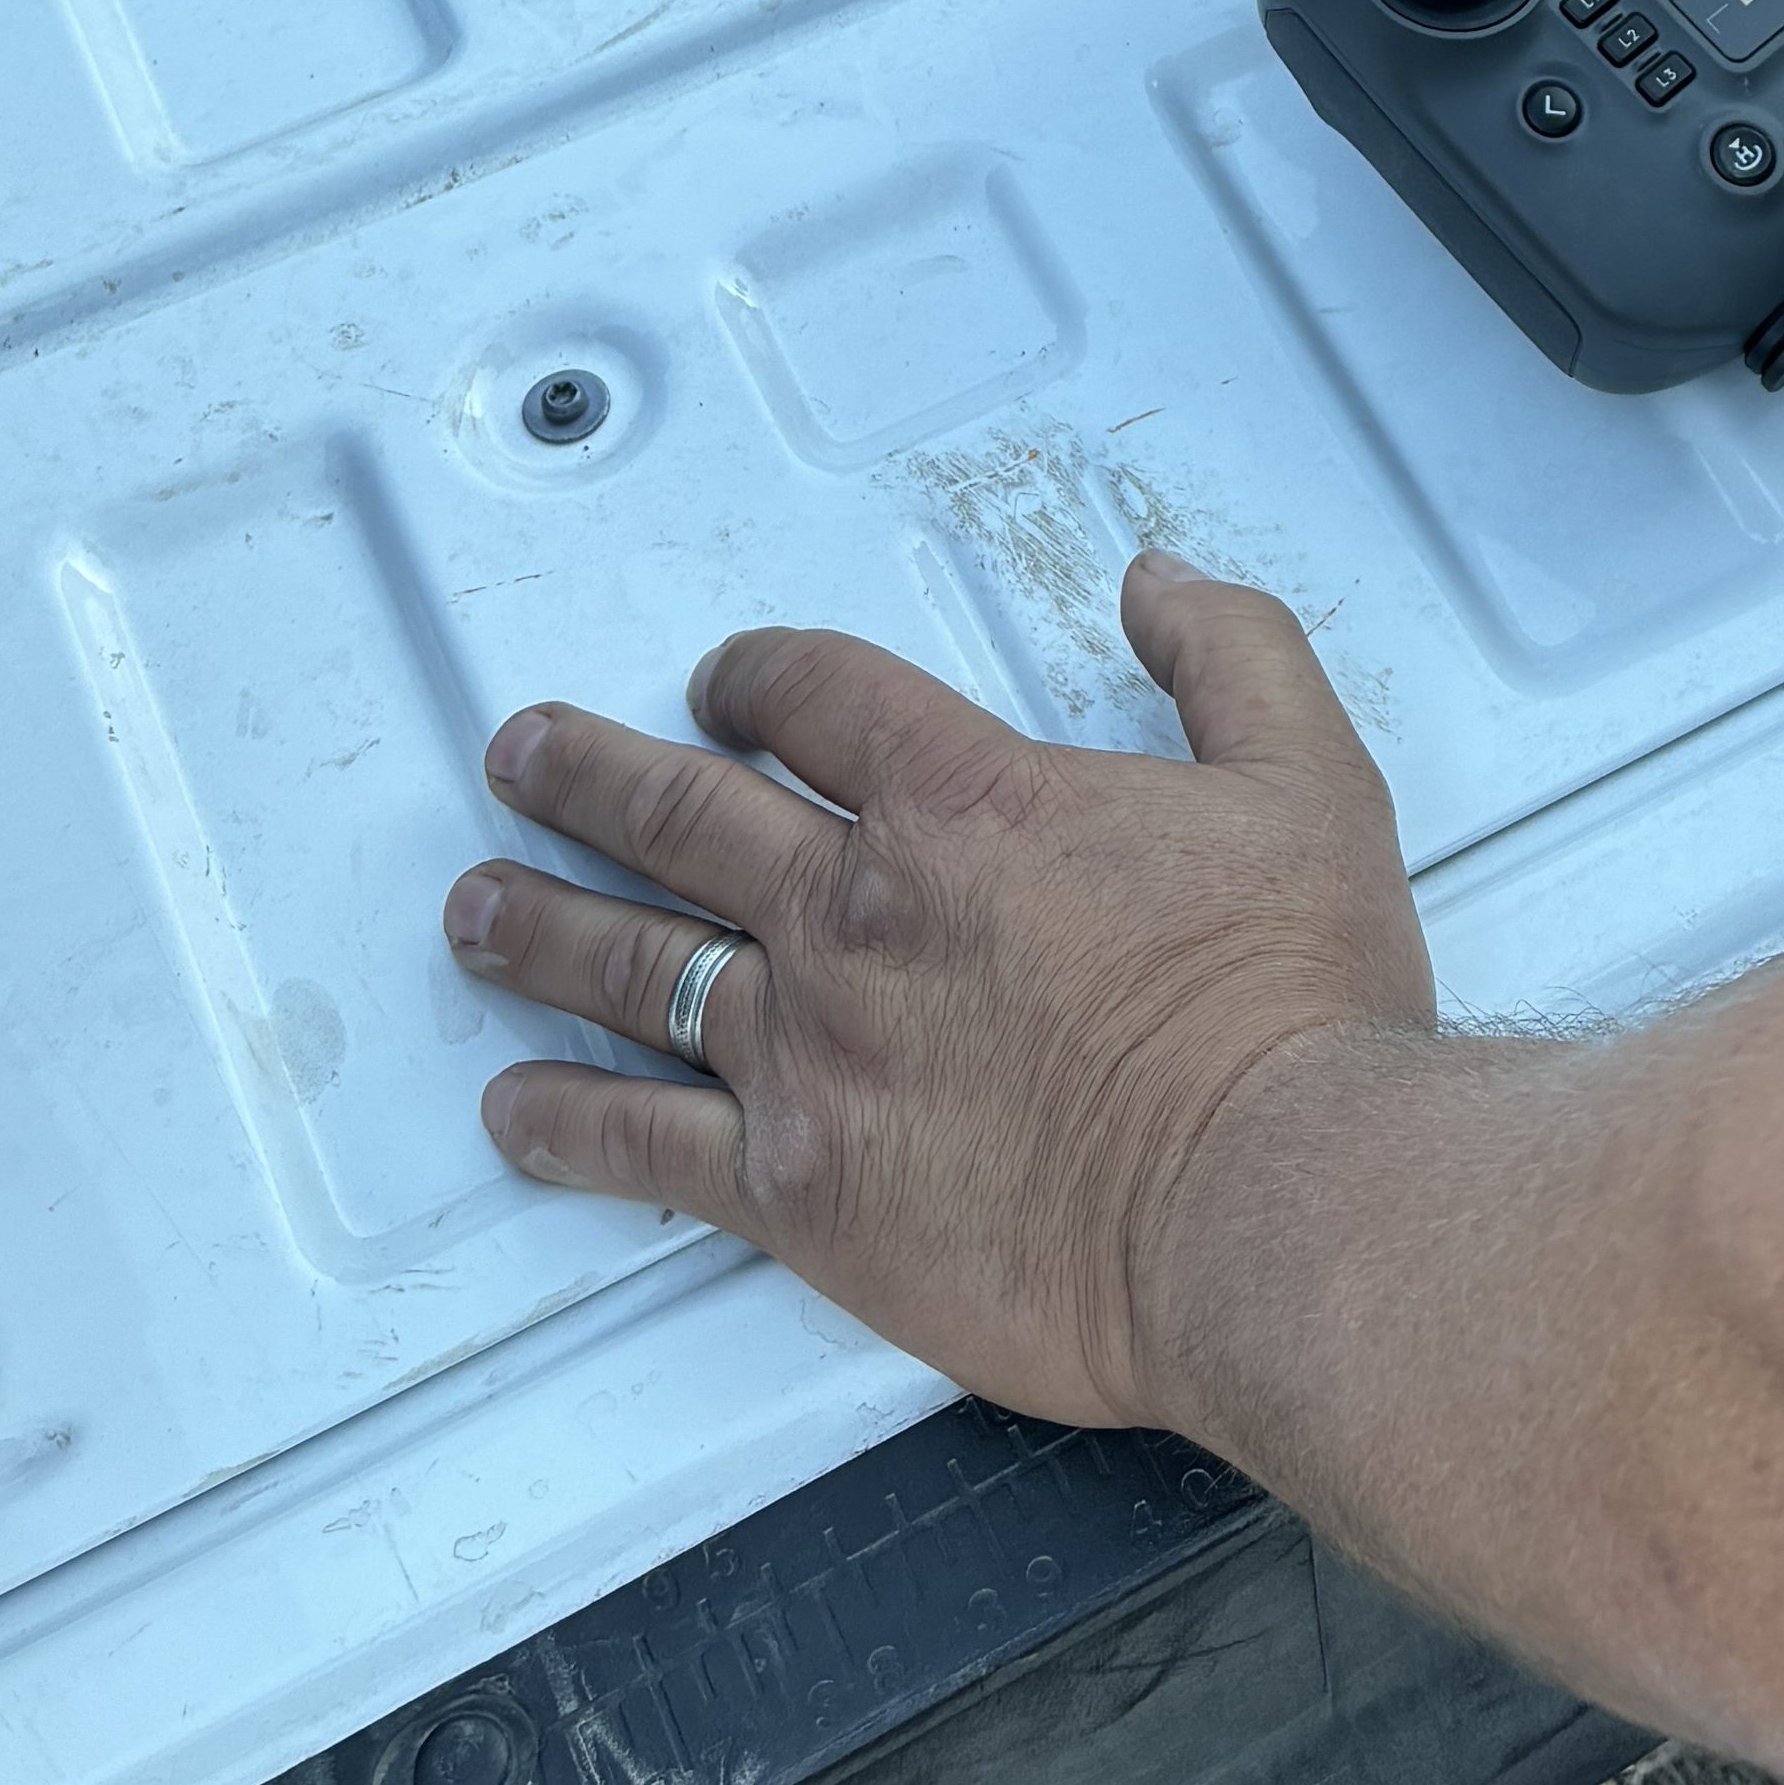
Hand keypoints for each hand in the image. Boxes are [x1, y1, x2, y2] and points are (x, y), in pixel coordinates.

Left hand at [442, 556, 1432, 1430]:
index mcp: (968, 804)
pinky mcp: (800, 1190)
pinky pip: (643, 1145)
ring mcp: (815, 1052)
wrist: (1265, 1200)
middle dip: (588, 774)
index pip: (818, 699)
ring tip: (477, 907)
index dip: (755, 677)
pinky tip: (520, 1109)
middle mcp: (861, 914)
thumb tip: (1162, 584)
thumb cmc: (1287, 1013)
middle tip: (525, 755)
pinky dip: (566, 1122)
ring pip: (635, 962)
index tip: (724, 685)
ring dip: (541, 924)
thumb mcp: (1306, 780)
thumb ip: (1228, 657)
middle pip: (682, 812)